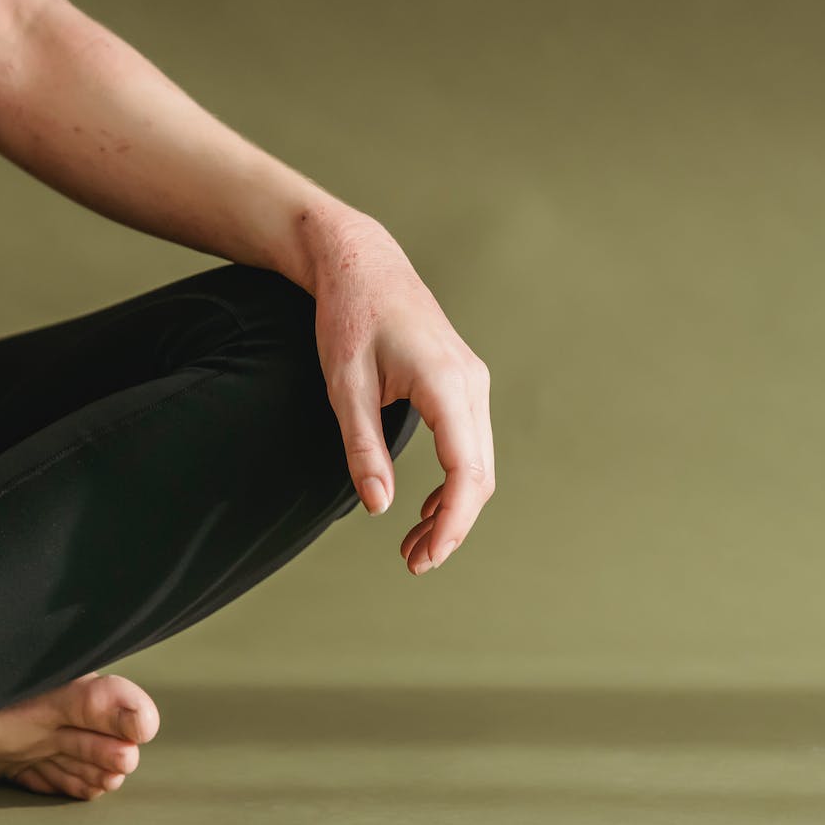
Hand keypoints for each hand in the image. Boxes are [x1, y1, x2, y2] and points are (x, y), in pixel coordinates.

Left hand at [309, 219, 494, 573]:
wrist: (362, 262)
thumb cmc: (348, 317)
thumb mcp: (344, 386)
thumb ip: (362, 448)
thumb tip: (379, 507)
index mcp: (445, 382)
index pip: (466, 470)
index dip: (452, 523)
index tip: (426, 558)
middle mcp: (471, 383)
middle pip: (480, 474)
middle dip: (452, 525)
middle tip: (413, 563)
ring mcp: (473, 381)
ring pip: (479, 461)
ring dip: (455, 507)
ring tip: (415, 545)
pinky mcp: (464, 382)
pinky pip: (471, 443)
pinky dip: (455, 481)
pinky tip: (426, 508)